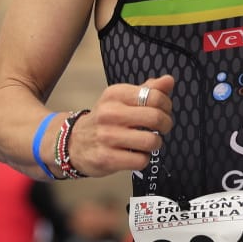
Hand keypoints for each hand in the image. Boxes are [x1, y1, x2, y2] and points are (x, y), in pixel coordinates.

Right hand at [59, 74, 174, 177]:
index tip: (163, 110)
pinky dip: (144, 159)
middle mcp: (110, 113)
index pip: (154, 95)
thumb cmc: (105, 119)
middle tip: (161, 128)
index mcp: (115, 94)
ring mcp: (107, 136)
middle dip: (165, 124)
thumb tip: (169, 80)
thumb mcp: (122, 99)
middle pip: (155, 118)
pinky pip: (141, 160)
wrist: (73, 143)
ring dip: (155, 143)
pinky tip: (136, 154)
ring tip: (147, 142)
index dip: (166, 105)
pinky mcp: (107, 158)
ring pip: (151, 141)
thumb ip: (147, 89)